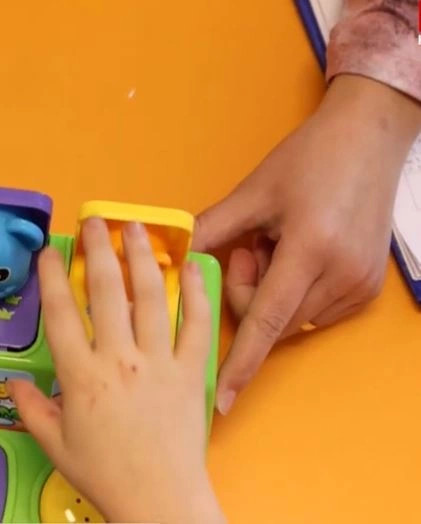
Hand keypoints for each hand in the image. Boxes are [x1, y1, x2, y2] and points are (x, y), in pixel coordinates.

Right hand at [11, 218, 223, 523]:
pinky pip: (196, 325)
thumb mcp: (55, 444)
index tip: (49, 253)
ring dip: (142, 257)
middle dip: (99, 250)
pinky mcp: (189, 373)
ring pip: (149, 297)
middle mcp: (118, 361)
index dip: (53, 278)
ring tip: (137, 229)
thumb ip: (32, 409)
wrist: (160, 501)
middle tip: (96, 223)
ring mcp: (158, 363)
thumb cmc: (106, 476)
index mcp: (81, 377)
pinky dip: (195, 293)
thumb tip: (14, 386)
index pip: (62, 314)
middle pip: (106, 292)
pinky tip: (190, 267)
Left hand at [194, 75, 420, 414]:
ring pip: (291, 321)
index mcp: (310, 250)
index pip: (265, 321)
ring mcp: (359, 286)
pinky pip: (313, 313)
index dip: (240, 364)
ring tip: (279, 245)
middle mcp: (340, 276)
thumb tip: (172, 258)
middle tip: (251, 248)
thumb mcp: (253, 192)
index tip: (221, 400)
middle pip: (272, 322)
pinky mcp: (367, 289)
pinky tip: (299, 253)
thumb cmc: (309, 159)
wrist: (369, 139)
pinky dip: (294, 293)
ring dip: (271, 293)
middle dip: (246, 294)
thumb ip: (211, 230)